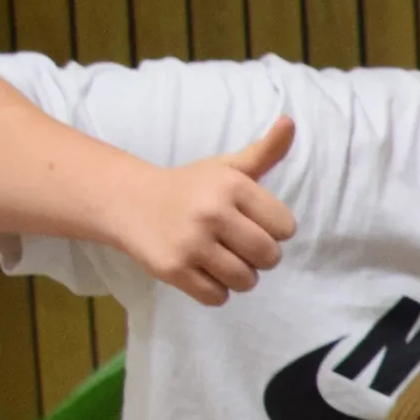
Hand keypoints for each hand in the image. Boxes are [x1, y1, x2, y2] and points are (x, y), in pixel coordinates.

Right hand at [118, 114, 297, 303]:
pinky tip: (200, 269)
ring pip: (246, 281)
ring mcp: (191, 242)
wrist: (129, 201)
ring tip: (219, 257)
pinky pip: (218, 297)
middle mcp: (212, 212)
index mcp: (232, 186)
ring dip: (238, 276)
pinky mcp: (173, 269)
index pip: (285, 228)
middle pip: (269, 257)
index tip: (250, 221)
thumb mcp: (228, 167)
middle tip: (236, 244)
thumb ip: (265, 152)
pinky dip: (214, 291)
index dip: (272, 229)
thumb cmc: (191, 186)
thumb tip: (290, 122)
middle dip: (259, 256)